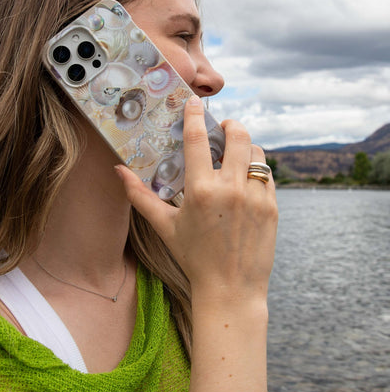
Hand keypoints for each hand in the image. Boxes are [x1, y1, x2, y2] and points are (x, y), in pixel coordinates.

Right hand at [116, 96, 276, 307]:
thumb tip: (118, 171)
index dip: (195, 115)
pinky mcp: (272, 206)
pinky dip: (256, 170)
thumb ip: (139, 195)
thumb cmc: (193, 257)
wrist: (231, 289)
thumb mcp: (164, 225)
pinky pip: (267, 175)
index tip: (195, 102)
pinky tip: (245, 180)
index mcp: (200, 190)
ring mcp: (256, 197)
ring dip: (246, 147)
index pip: (198, 139)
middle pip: (238, 135)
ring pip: (257, 153)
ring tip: (235, 155)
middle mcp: (231, 189)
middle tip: (223, 127)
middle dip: (230, 124)